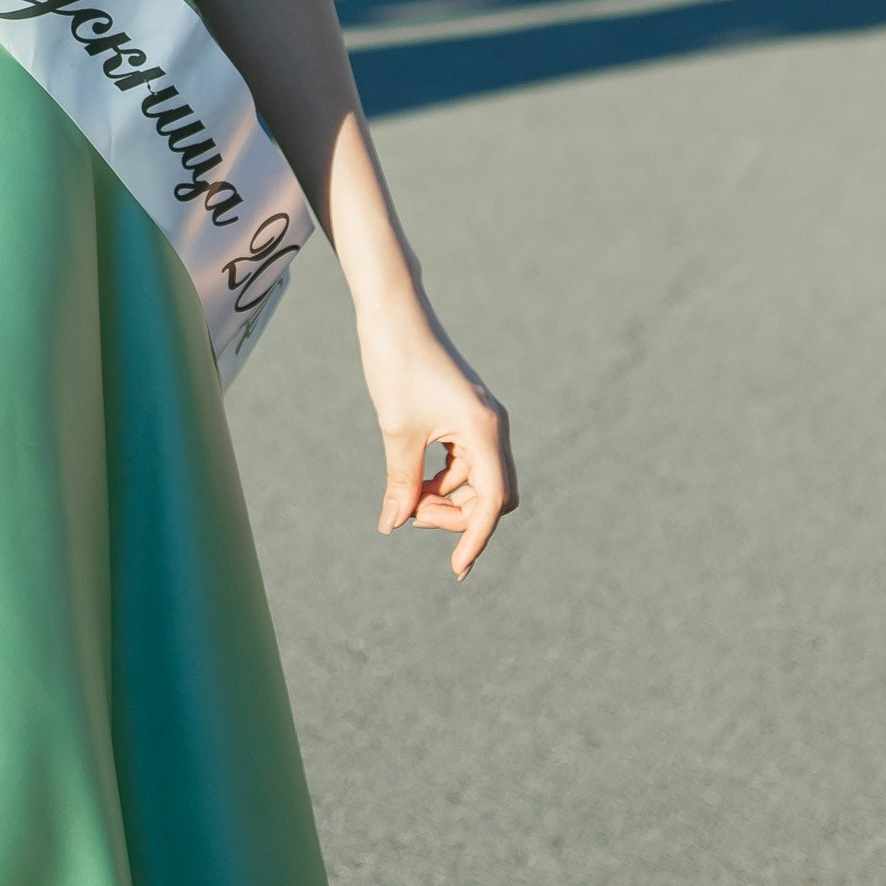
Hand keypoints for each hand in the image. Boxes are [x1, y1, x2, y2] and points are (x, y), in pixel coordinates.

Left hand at [359, 299, 516, 578]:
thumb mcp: (397, 433)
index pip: (491, 502)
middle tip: (411, 515)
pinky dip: (443, 479)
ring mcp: (481, 421)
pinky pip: (465, 463)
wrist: (394, 315)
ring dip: (446, 499)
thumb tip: (394, 524)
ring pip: (476, 482)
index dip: (475, 539)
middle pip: (491, 496)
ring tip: (407, 498)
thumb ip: (402, 483)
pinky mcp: (467, 416)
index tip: (456, 570)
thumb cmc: (396, 366)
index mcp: (484, 431)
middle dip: (457, 516)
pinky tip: (414, 482)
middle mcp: (492, 428)